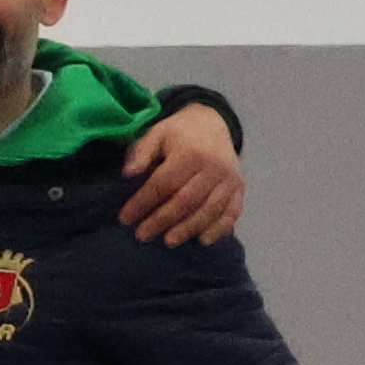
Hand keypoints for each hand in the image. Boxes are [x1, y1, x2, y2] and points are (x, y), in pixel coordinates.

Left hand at [116, 102, 244, 247]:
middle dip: (162, 220)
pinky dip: (220, 228)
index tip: (125, 218)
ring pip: (210, 209)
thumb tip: (127, 173)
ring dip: (189, 228)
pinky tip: (204, 240)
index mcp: (190, 153)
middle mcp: (214, 167)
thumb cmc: (178, 134)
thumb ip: (142, 152)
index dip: (143, 203)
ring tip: (169, 241)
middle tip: (142, 235)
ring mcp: (230, 179)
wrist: (212, 124)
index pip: (163, 183)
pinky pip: (233, 211)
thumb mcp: (156, 134)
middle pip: (186, 200)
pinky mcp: (239, 188)